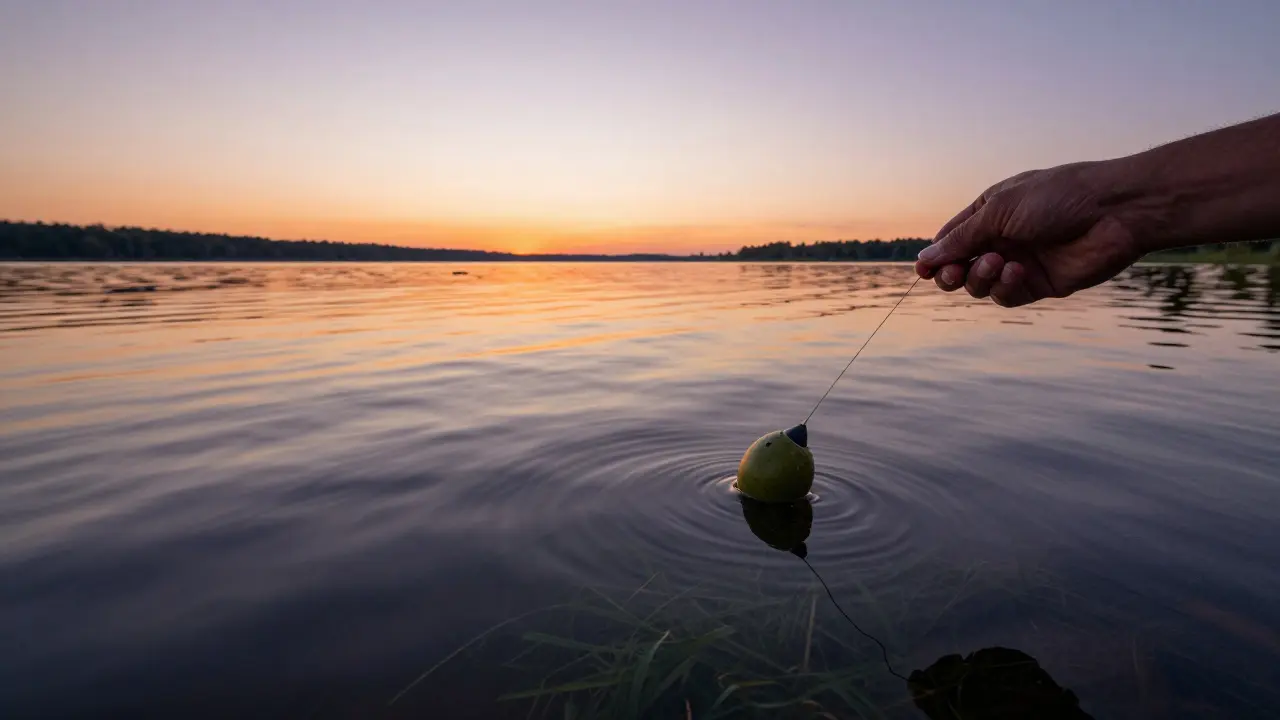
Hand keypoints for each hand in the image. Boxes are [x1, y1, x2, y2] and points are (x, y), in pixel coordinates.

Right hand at [914, 161, 1147, 306]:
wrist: (1115, 210)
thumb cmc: (1058, 196)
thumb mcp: (1000, 211)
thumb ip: (961, 238)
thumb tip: (925, 259)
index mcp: (990, 212)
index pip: (951, 239)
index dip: (935, 257)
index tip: (922, 271)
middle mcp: (1003, 238)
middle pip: (960, 266)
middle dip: (952, 273)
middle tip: (954, 273)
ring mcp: (1021, 262)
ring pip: (981, 285)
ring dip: (980, 278)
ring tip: (997, 263)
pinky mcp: (1041, 283)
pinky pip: (1008, 296)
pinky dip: (1006, 287)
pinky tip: (1018, 271)